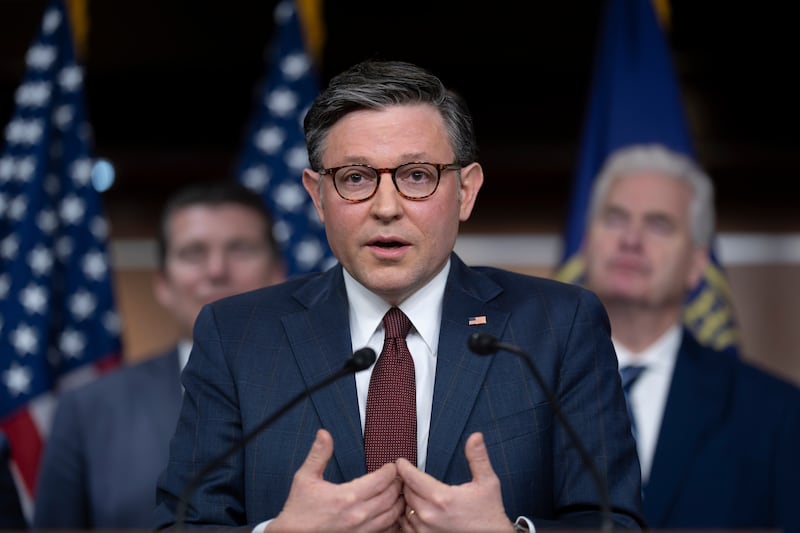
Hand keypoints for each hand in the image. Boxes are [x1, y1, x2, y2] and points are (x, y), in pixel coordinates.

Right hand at [269, 429, 403, 531]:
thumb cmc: (298, 509)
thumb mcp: (305, 477)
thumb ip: (318, 454)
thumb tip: (324, 434)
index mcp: (347, 496)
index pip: (381, 480)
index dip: (390, 471)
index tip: (391, 466)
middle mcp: (358, 515)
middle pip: (391, 496)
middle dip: (398, 484)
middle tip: (398, 476)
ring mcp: (361, 530)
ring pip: (392, 515)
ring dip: (398, 502)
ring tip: (398, 492)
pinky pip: (385, 530)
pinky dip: (392, 520)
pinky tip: (389, 512)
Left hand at [396, 432, 514, 532]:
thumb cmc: (489, 513)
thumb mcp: (487, 482)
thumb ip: (478, 457)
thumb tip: (475, 437)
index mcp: (442, 497)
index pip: (411, 477)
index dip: (404, 467)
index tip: (401, 462)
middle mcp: (429, 514)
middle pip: (406, 492)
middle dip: (406, 481)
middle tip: (409, 475)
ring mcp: (425, 529)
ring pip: (404, 509)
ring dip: (406, 499)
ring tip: (412, 491)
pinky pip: (406, 525)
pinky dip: (408, 515)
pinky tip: (415, 509)